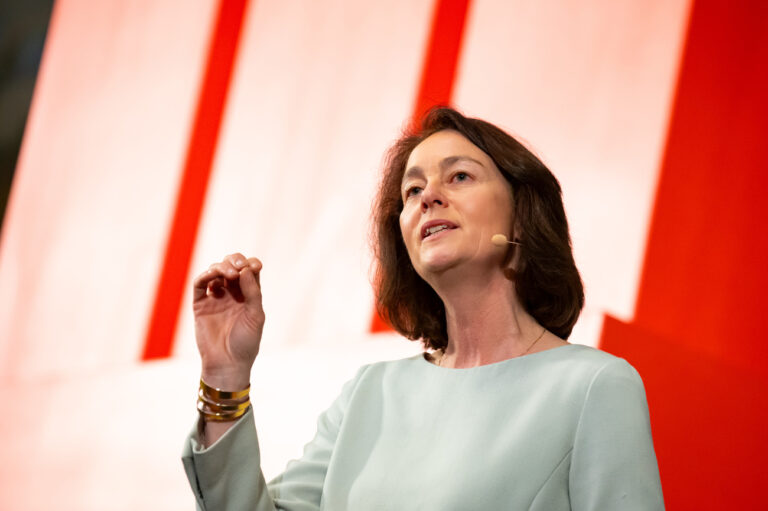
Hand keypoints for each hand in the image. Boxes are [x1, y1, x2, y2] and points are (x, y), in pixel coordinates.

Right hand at [192, 253, 263, 387]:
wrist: (227, 363)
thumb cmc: (246, 342)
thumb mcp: (256, 316)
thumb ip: (253, 292)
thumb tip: (245, 269)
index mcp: (248, 295)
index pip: (249, 271)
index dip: (251, 264)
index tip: (254, 266)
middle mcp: (232, 294)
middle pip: (232, 266)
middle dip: (235, 260)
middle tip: (239, 266)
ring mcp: (215, 298)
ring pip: (215, 272)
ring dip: (221, 267)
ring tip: (229, 274)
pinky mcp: (200, 304)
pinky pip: (200, 284)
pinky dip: (205, 275)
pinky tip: (213, 275)